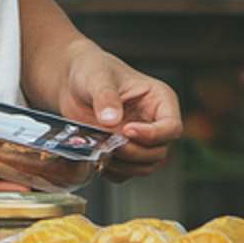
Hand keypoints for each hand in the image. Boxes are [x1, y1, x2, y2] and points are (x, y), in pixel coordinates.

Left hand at [50, 42, 182, 175]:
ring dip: (124, 164)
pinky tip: (97, 157)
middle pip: (159, 152)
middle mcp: (154, 122)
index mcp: (160, 100)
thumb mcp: (98, 77)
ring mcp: (140, 140)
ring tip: (101, 149)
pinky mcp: (125, 153)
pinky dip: (113, 171)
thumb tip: (111, 120)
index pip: (171, 127)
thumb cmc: (92, 69)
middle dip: (135, 152)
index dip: (153, 134)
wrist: (71, 82)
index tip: (127, 130)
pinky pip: (126, 173)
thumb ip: (105, 97)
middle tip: (110, 144)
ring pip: (146, 166)